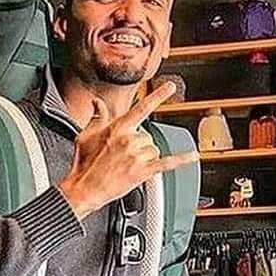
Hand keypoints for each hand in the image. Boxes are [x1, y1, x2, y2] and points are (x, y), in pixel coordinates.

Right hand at [57, 81, 196, 219]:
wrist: (83, 188)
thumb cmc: (83, 164)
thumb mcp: (85, 135)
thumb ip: (96, 116)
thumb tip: (97, 103)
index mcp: (118, 128)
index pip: (142, 108)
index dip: (158, 96)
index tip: (170, 87)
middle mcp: (130, 139)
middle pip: (148, 136)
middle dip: (140, 146)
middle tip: (124, 157)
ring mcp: (137, 156)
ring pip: (155, 150)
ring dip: (146, 158)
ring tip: (129, 166)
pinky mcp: (142, 172)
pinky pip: (167, 163)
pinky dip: (182, 160)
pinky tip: (192, 156)